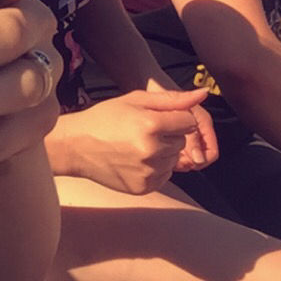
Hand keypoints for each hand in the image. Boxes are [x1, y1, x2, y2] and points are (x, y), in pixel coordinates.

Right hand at [57, 85, 211, 195]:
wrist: (76, 146)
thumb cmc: (106, 118)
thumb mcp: (136, 100)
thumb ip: (173, 98)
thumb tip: (204, 93)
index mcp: (151, 125)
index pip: (189, 122)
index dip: (175, 118)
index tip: (157, 119)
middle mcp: (152, 150)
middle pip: (182, 142)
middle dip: (169, 136)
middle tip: (142, 132)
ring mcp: (148, 172)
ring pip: (174, 160)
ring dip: (163, 153)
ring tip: (137, 146)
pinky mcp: (143, 187)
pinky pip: (164, 176)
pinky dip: (155, 168)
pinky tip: (135, 160)